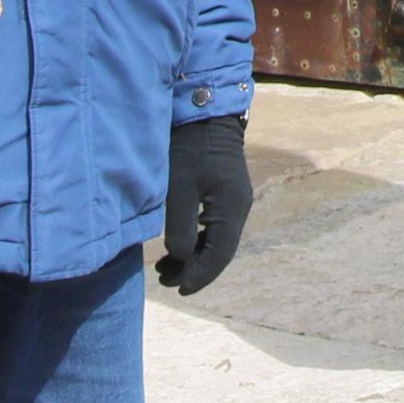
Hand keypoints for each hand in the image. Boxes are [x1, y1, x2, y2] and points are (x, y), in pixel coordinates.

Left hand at [156, 114, 252, 296]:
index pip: (219, 256)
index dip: (198, 277)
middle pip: (220, 252)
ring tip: (164, 268)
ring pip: (217, 241)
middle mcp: (239, 208)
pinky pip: (214, 228)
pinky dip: (196, 242)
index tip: (178, 290)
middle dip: (194, 270)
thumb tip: (180, 257)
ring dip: (193, 257)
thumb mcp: (178, 189)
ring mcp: (235, 201)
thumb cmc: (188, 149)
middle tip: (164, 280)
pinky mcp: (225, 193)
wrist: (204, 112)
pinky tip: (177, 245)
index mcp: (231, 210)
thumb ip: (179, 228)